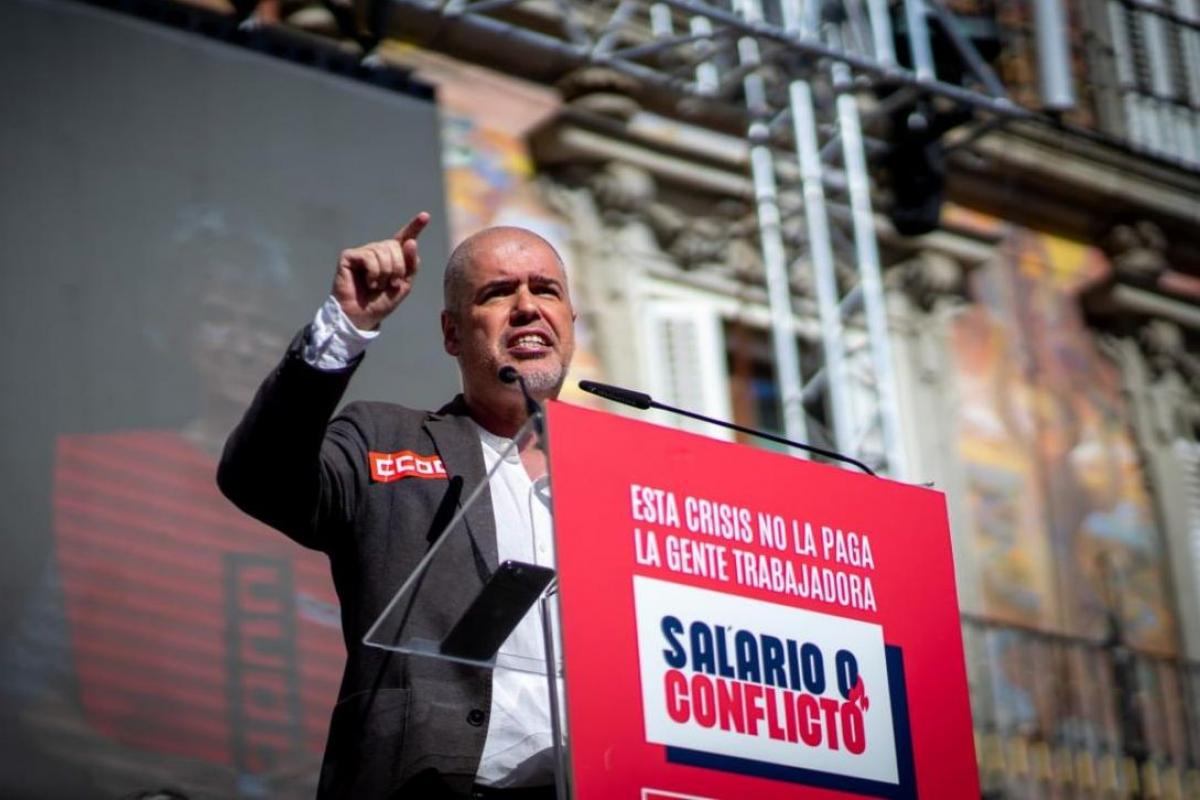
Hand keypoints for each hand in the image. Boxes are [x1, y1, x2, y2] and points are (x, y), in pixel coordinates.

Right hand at [332, 212, 429, 330]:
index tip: (425, 216)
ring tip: (377, 286)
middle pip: (396, 246)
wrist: (362, 317)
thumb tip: (410, 241)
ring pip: (383, 251)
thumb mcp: (404, 285)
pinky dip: (373, 273)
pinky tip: (368, 283)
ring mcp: (363, 252)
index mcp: (392, 257)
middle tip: (391, 284)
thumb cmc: (381, 302)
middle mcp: (377, 251)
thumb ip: (411, 265)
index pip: (405, 238)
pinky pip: (369, 257)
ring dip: (385, 273)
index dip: (415, 227)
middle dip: (398, 268)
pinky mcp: (349, 256)